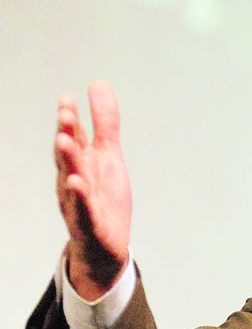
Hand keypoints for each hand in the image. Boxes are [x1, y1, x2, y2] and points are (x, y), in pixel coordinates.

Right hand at [54, 80, 130, 299]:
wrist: (103, 245)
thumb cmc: (103, 197)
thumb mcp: (109, 155)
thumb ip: (105, 122)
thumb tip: (98, 83)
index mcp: (80, 163)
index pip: (73, 138)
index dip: (70, 120)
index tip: (67, 99)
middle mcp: (74, 181)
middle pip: (68, 156)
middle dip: (65, 134)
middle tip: (65, 114)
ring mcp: (80, 204)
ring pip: (71, 181)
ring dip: (68, 161)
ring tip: (65, 141)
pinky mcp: (91, 226)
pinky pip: (84, 211)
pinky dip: (80, 198)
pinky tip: (78, 184)